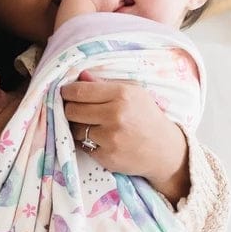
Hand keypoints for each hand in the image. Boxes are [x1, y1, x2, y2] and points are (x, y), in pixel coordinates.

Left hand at [60, 72, 190, 202]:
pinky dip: (87, 142)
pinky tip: (100, 139)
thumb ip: (105, 85)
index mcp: (122, 94)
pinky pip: (83, 146)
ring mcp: (111, 137)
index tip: (66, 93)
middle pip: (72, 110)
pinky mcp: (107, 156)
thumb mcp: (133, 93)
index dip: (67, 92)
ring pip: (75, 129)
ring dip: (77, 127)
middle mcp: (115, 115)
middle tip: (75, 110)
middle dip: (70, 109)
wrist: (164, 149)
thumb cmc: (147, 117)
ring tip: (91, 125)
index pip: (79, 91)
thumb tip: (80, 76)